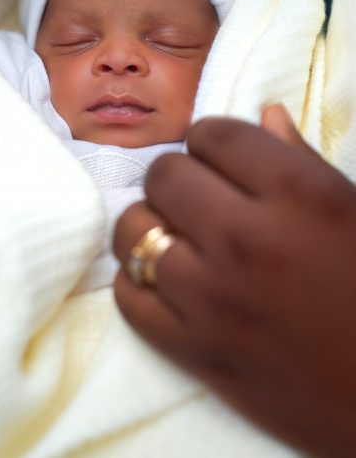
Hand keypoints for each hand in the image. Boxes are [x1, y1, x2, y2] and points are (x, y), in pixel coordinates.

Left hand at [114, 107, 355, 456]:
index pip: (213, 134)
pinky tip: (164, 279)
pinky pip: (129, 296)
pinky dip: (138, 280)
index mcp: (297, 194)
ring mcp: (212, 297)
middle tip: (198, 196)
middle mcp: (245, 237)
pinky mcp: (193, 350)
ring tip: (175, 235)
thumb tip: (265, 113)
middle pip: (165, 174)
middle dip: (178, 176)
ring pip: (134, 228)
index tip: (218, 157)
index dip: (211, 140)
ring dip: (150, 223)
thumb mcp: (353, 211)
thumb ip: (302, 159)